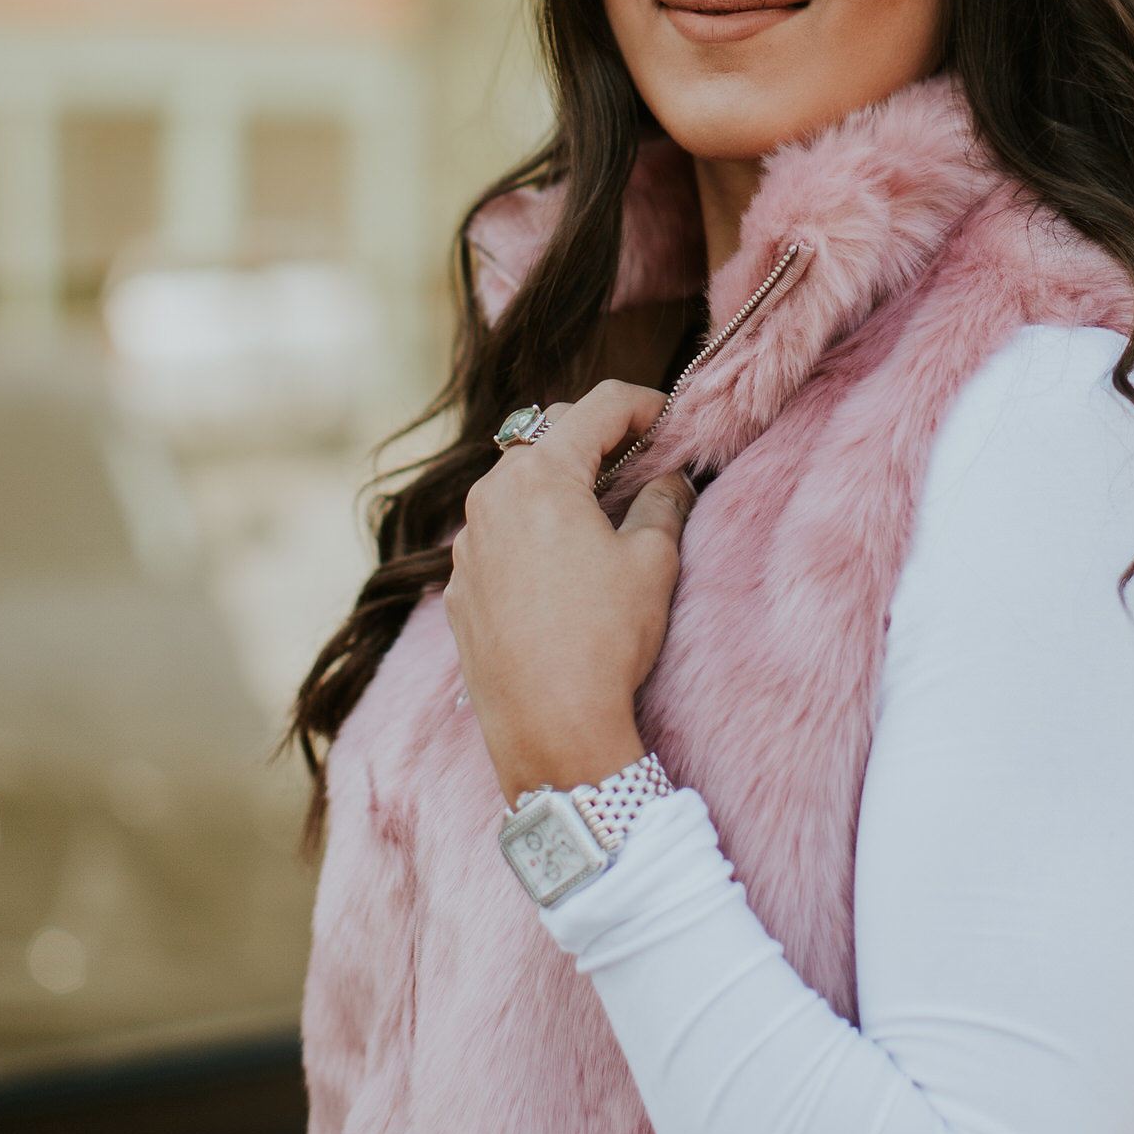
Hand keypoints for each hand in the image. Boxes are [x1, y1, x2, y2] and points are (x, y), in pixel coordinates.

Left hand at [445, 381, 695, 801]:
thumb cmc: (605, 639)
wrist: (549, 729)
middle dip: (598, 439)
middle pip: (548, 435)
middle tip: (643, 460)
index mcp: (539, 476)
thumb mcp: (653, 560)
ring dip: (562, 485)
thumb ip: (664, 501)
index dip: (646, 404)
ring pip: (517, 486)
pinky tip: (566, 567)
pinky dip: (533, 531)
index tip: (672, 420)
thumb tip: (671, 479)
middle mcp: (490, 497)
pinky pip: (499, 536)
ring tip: (605, 513)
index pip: (600, 405)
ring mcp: (468, 545)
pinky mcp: (460, 587)